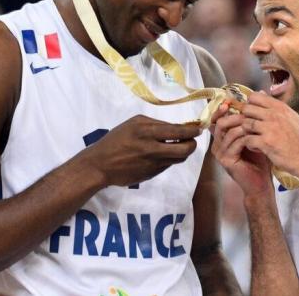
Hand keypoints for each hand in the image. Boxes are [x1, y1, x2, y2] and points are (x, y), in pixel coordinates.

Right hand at [81, 115, 199, 186]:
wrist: (100, 165)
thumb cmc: (116, 140)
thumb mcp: (134, 124)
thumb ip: (155, 125)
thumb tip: (177, 128)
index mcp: (146, 131)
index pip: (178, 131)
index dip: (192, 131)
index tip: (198, 129)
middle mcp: (151, 148)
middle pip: (184, 149)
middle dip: (192, 145)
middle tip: (192, 141)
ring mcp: (153, 163)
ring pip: (178, 158)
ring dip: (183, 153)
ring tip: (179, 147)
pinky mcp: (152, 174)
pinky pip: (168, 165)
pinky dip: (170, 159)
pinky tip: (163, 155)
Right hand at [210, 103, 272, 196]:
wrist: (261, 183)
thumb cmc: (259, 160)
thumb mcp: (256, 136)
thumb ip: (254, 117)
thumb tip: (259, 93)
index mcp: (222, 138)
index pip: (217, 119)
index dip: (222, 109)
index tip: (232, 101)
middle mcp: (218, 145)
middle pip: (220, 123)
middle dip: (234, 115)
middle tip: (247, 112)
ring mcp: (220, 153)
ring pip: (228, 132)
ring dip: (242, 126)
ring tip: (255, 123)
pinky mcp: (226, 160)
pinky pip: (235, 143)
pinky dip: (246, 138)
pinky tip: (256, 137)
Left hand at [239, 92, 298, 178]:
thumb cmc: (298, 138)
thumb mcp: (291, 117)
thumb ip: (275, 106)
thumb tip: (261, 92)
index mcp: (280, 107)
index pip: (255, 96)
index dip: (250, 104)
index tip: (252, 113)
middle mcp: (274, 115)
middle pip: (247, 109)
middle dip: (246, 118)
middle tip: (250, 127)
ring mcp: (270, 128)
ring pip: (245, 124)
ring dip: (246, 132)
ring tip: (253, 138)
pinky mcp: (266, 142)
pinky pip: (248, 139)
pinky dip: (249, 144)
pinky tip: (256, 147)